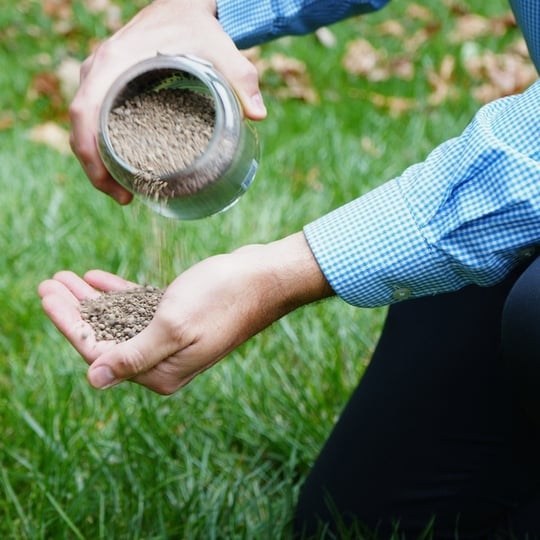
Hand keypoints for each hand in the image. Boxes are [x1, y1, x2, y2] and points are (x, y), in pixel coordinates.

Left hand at [38, 233, 333, 393]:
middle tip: (48, 282)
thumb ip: (133, 355)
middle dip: (75, 310)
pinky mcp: (179, 320)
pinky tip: (98, 278)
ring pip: (119, 321)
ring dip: (92, 300)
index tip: (46, 295)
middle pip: (106, 337)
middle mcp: (163, 361)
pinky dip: (118, 294)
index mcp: (160, 370)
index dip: (69, 323)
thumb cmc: (223, 298)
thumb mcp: (174, 325)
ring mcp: (172, 340)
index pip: (100, 352)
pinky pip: (138, 310)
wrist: (265, 279)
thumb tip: (95, 380)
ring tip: (66, 276)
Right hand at [70, 0, 266, 203]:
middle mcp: (100, 69)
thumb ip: (241, 78)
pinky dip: (104, 145)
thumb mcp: (221, 49)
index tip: (111, 186)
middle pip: (81, 126)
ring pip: (86, 124)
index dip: (91, 154)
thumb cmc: (197, 26)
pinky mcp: (108, 82)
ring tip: (125, 191)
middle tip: (125, 199)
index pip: (85, 112)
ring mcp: (101, 75)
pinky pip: (95, 117)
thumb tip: (258, 116)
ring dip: (98, 160)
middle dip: (95, 168)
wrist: (182, 5)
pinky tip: (126, 166)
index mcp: (116, 62)